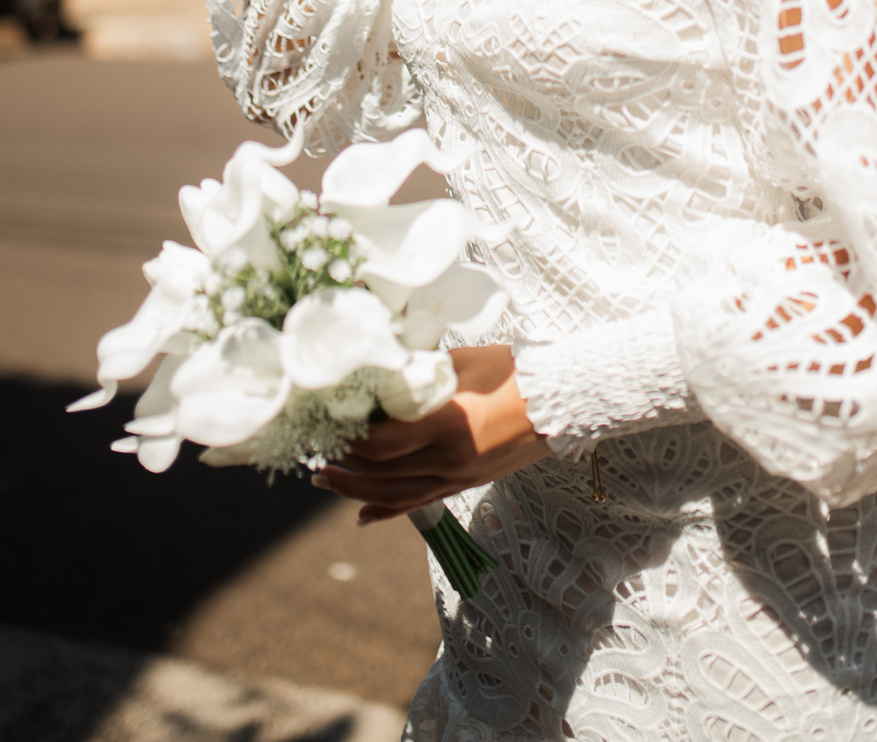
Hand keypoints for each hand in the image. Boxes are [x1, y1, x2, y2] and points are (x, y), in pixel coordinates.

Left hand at [312, 345, 551, 523]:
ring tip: (323, 480)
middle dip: (344, 461)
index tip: (326, 421)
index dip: (348, 438)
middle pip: (381, 472)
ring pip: (395, 495)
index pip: (382, 444)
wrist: (562, 401)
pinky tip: (363, 513)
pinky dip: (387, 509)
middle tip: (314, 447)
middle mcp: (450, 460)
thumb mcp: (462, 363)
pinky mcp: (466, 484)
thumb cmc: (513, 372)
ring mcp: (459, 477)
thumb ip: (419, 371)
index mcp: (447, 426)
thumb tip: (378, 371)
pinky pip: (420, 503)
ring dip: (355, 490)